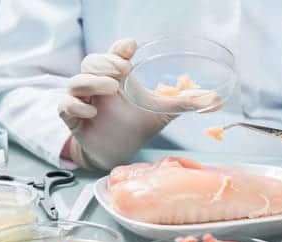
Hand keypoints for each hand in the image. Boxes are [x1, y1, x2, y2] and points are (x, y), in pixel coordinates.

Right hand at [58, 38, 217, 169]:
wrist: (116, 152)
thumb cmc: (135, 126)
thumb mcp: (161, 112)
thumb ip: (184, 102)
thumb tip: (215, 99)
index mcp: (118, 77)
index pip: (114, 53)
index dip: (119, 48)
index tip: (130, 48)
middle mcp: (99, 85)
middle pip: (91, 62)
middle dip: (105, 62)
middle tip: (121, 70)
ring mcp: (84, 101)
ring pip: (76, 81)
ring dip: (92, 82)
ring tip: (111, 90)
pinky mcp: (73, 120)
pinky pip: (65, 106)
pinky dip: (76, 107)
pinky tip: (92, 113)